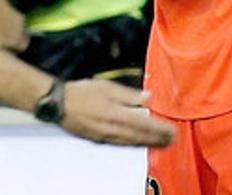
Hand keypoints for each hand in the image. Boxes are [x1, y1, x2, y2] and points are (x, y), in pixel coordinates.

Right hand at [59, 79, 174, 146]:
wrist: (58, 104)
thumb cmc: (81, 92)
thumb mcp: (106, 86)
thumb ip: (129, 94)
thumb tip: (148, 96)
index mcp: (117, 114)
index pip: (145, 125)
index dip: (160, 129)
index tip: (172, 130)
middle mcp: (113, 128)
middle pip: (141, 137)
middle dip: (158, 140)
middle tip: (171, 140)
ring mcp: (106, 136)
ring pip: (132, 143)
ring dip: (148, 144)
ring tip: (160, 144)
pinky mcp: (99, 139)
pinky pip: (121, 144)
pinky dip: (133, 144)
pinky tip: (138, 143)